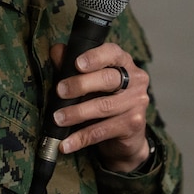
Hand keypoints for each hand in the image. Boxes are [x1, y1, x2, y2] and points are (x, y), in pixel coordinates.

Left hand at [49, 42, 150, 171]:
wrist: (126, 137)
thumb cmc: (104, 101)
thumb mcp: (89, 83)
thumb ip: (72, 66)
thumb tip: (56, 50)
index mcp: (124, 63)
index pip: (113, 53)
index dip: (95, 57)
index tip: (77, 64)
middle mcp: (136, 80)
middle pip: (109, 79)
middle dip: (81, 84)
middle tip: (59, 91)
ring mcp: (137, 102)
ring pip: (104, 106)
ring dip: (77, 113)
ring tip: (58, 119)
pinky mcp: (134, 124)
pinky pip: (103, 131)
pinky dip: (81, 138)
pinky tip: (66, 144)